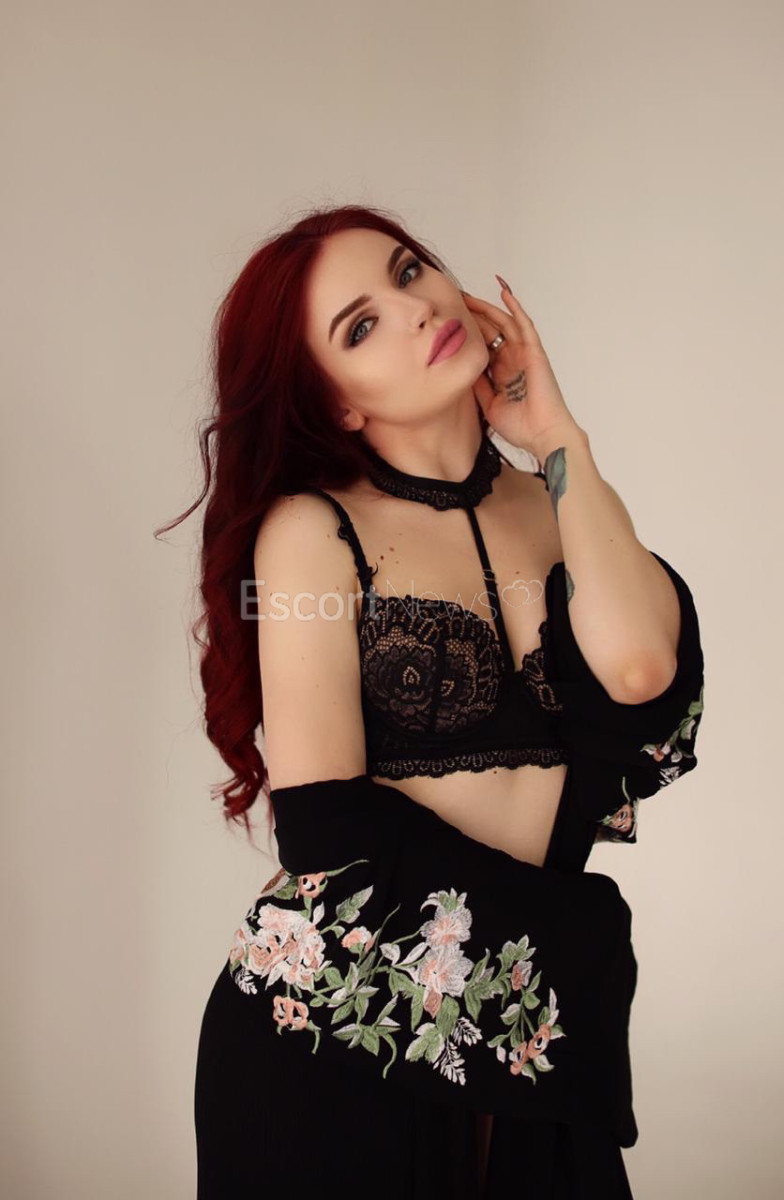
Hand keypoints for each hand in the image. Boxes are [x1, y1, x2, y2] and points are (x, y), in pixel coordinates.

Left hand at [462, 280, 583, 460]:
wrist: (542, 435)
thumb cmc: (521, 426)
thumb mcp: (489, 404)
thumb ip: (479, 386)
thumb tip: (464, 369)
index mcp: (502, 372)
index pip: (482, 346)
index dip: (467, 333)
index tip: (449, 324)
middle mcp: (513, 360)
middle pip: (490, 331)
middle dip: (473, 316)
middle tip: (453, 303)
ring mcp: (524, 354)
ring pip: (503, 323)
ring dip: (487, 309)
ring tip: (468, 297)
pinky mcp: (534, 352)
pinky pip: (524, 324)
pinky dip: (514, 308)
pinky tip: (503, 293)